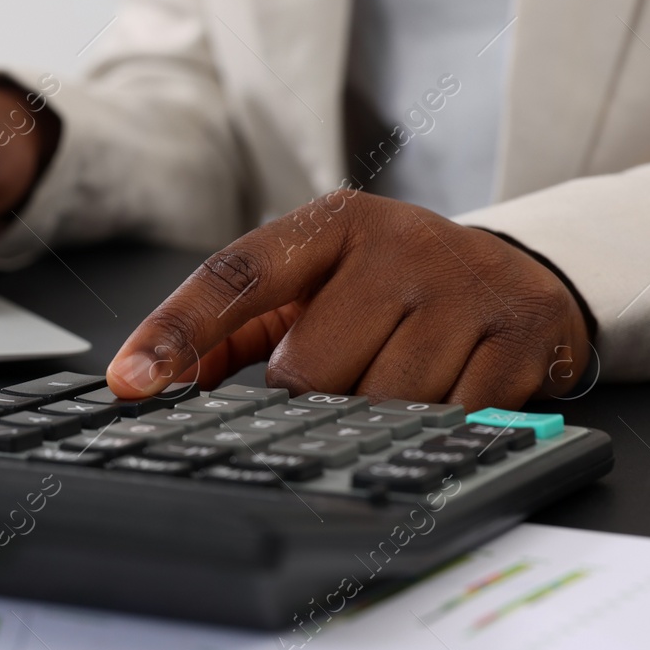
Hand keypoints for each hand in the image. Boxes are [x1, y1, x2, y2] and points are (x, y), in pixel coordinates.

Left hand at [105, 191, 591, 409]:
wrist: (514, 275)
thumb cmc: (388, 286)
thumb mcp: (313, 284)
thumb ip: (230, 329)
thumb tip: (149, 382)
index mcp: (332, 223)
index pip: (235, 276)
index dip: (177, 330)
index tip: (131, 380)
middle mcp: (398, 243)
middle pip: (309, 370)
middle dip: (312, 394)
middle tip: (346, 370)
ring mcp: (462, 287)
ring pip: (381, 404)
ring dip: (378, 414)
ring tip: (400, 375)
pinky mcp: (518, 335)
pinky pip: (451, 421)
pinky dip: (439, 426)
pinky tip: (450, 388)